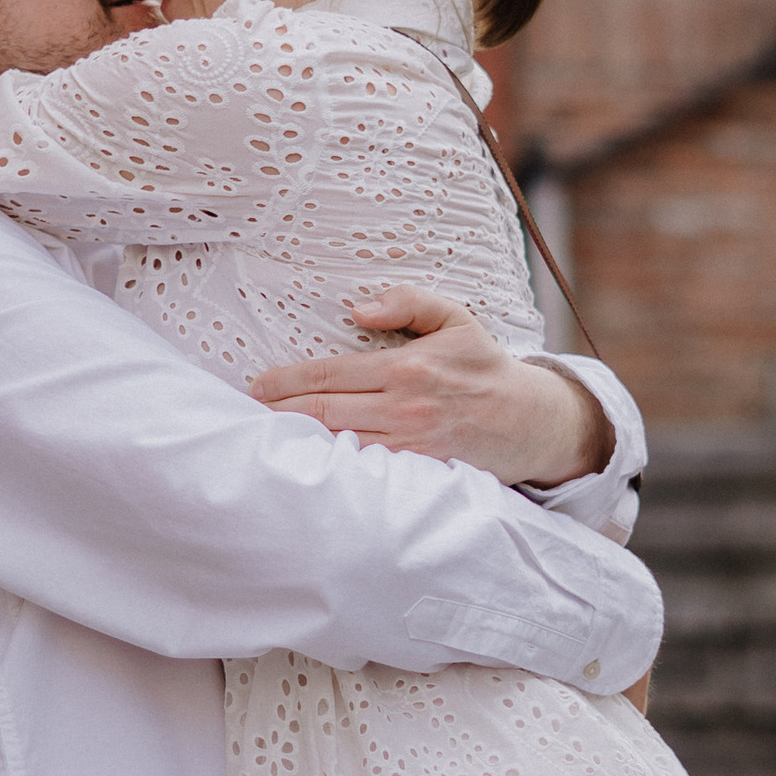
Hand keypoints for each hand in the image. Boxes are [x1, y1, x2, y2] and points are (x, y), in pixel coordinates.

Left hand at [249, 289, 612, 486]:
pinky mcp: (419, 473)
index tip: (256, 385)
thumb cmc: (486, 367)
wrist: (532, 421)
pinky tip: (306, 466)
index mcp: (407, 367)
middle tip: (243, 414)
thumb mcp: (456, 318)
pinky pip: (365, 471)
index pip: (330, 374)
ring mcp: (411, 445)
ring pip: (338, 445)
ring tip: (263, 439)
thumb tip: (358, 308)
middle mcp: (404, 408)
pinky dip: (332, 468)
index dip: (287, 381)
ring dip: (298, 443)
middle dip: (278, 414)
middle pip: (323, 414)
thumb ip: (407, 302)